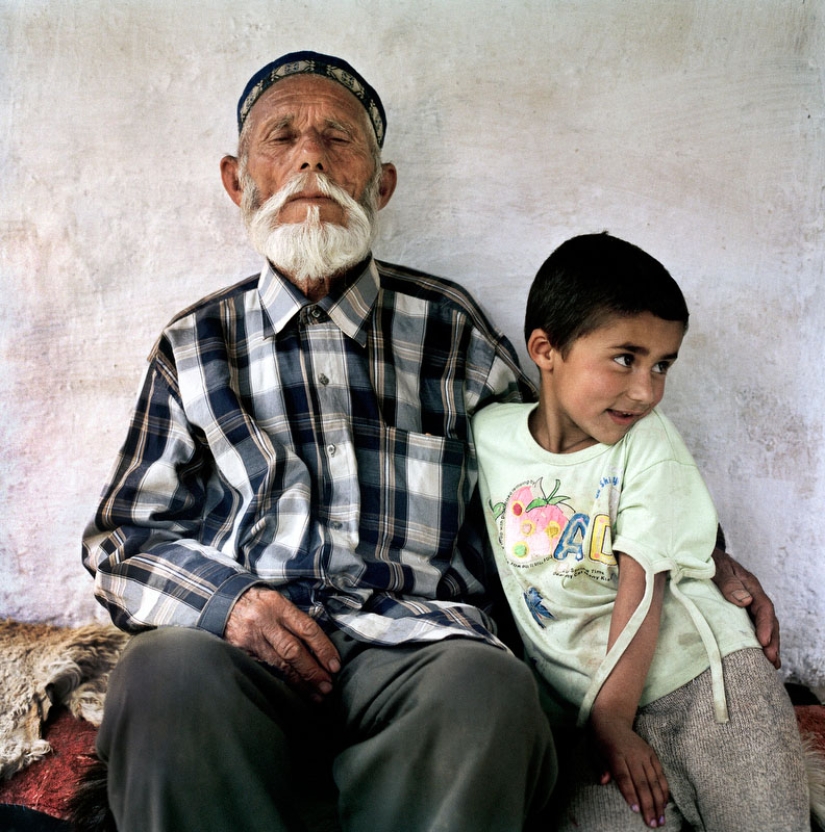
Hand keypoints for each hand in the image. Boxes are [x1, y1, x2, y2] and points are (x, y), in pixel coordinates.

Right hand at [224, 586, 340, 700]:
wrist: (224, 603)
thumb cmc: (260, 604)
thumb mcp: (279, 603)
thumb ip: (297, 621)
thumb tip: (322, 646)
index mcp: (278, 606)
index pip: (307, 629)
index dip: (323, 649)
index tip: (335, 666)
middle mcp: (265, 622)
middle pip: (293, 651)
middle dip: (312, 671)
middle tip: (327, 687)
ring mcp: (251, 639)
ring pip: (279, 665)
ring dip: (299, 683)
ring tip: (315, 696)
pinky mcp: (240, 653)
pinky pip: (263, 670)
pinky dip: (280, 682)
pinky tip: (292, 693)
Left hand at [590, 711, 668, 828]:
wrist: (612, 720)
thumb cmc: (601, 741)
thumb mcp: (594, 752)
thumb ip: (600, 767)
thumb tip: (604, 782)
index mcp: (616, 754)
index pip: (624, 776)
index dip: (630, 793)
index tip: (635, 809)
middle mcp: (633, 754)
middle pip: (642, 782)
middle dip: (648, 804)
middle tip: (652, 823)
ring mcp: (644, 753)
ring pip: (654, 780)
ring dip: (659, 801)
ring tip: (661, 819)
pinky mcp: (652, 753)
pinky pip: (660, 773)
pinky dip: (664, 789)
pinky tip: (665, 803)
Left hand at [711, 548, 779, 667]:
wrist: (695, 554)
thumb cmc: (705, 558)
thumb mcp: (716, 567)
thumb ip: (728, 581)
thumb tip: (745, 601)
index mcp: (749, 584)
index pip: (763, 606)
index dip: (765, 625)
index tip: (763, 642)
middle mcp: (750, 595)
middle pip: (767, 620)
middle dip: (771, 640)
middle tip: (771, 660)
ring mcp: (744, 604)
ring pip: (760, 625)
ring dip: (767, 644)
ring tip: (770, 665)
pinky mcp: (735, 611)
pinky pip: (748, 626)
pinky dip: (753, 642)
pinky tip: (756, 656)